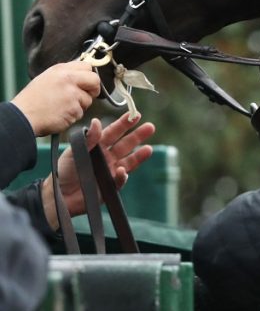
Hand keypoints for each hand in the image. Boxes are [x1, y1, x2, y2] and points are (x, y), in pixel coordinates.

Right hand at [11, 61, 100, 135]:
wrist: (22, 116)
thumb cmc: (31, 100)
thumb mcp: (46, 78)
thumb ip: (65, 75)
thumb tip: (82, 75)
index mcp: (61, 70)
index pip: (87, 66)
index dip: (88, 75)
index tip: (86, 82)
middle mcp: (69, 79)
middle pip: (95, 80)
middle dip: (93, 89)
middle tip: (85, 95)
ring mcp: (72, 94)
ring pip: (88, 99)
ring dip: (79, 105)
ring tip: (62, 107)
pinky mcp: (74, 109)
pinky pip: (81, 113)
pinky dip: (73, 116)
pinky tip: (60, 114)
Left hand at [41, 114, 155, 229]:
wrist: (58, 196)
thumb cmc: (63, 172)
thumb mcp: (74, 152)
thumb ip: (88, 138)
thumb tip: (96, 121)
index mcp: (98, 146)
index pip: (113, 132)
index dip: (124, 124)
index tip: (135, 115)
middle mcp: (107, 157)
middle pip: (126, 144)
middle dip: (138, 136)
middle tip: (150, 127)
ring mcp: (110, 171)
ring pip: (129, 161)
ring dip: (139, 155)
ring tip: (148, 149)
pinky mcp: (111, 186)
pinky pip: (120, 179)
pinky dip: (122, 175)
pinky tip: (122, 171)